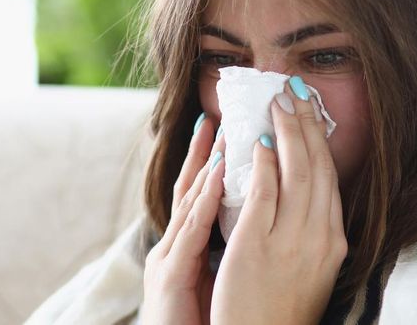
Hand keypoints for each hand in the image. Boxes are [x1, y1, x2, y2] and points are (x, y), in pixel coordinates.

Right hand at [142, 114, 226, 324]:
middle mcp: (175, 244)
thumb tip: (247, 219)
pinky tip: (218, 173)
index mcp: (188, 244)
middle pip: (191, 188)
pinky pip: (191, 229)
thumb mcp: (214, 275)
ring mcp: (170, 256)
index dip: (216, 159)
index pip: (204, 193)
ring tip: (220, 128)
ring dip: (205, 161)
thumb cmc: (204, 321)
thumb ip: (224, 245)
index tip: (232, 126)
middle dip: (206, 149)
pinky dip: (204, 197)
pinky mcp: (171, 274)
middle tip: (221, 112)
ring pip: (188, 200)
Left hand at [211, 80, 348, 324]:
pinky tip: (256, 140)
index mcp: (334, 242)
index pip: (330, 179)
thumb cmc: (281, 310)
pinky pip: (264, 195)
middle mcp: (320, 238)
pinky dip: (264, 164)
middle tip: (292, 92)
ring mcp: (290, 242)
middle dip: (305, 125)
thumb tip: (302, 196)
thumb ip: (310, 233)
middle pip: (318, 169)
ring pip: (296, 174)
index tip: (309, 111)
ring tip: (277, 103)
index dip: (319, 141)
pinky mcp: (257, 247)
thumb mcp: (310, 268)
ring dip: (286, 133)